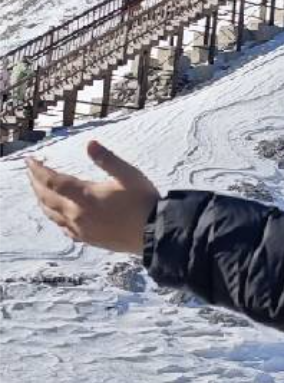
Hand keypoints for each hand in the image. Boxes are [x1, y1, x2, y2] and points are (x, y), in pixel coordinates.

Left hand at [26, 140, 160, 254]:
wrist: (154, 233)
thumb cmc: (143, 202)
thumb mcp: (129, 175)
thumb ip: (107, 159)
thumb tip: (90, 143)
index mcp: (85, 196)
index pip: (53, 181)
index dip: (38, 170)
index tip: (30, 160)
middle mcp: (77, 214)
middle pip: (47, 197)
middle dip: (36, 183)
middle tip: (30, 172)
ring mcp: (80, 228)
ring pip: (51, 214)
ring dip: (41, 200)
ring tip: (38, 190)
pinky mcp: (88, 239)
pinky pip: (62, 228)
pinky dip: (54, 217)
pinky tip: (57, 215)